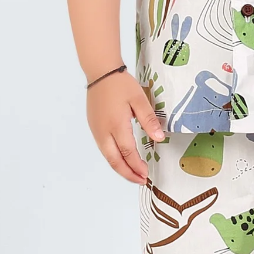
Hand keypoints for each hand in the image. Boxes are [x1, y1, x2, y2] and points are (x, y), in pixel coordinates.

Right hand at [86, 69, 165, 183]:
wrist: (100, 72)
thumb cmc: (121, 84)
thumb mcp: (139, 99)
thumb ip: (149, 120)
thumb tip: (159, 138)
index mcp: (116, 125)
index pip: (128, 153)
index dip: (137, 166)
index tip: (146, 174)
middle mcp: (103, 132)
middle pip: (114, 161)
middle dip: (128, 174)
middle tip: (141, 181)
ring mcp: (96, 131)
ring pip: (107, 157)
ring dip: (120, 168)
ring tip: (133, 174)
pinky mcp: (94, 128)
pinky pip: (104, 149)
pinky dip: (114, 159)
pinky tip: (122, 160)